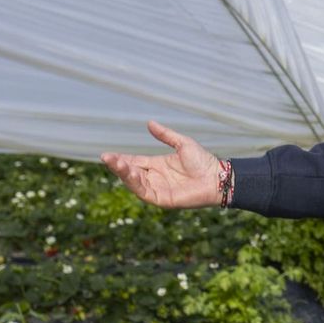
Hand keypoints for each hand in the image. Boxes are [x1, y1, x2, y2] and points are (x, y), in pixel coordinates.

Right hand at [100, 121, 223, 208]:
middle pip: (131, 172)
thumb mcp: (183, 144)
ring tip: (115, 163)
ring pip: (134, 182)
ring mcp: (158, 189)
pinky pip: (144, 192)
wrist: (218, 177)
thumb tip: (150, 123)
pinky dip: (135, 183)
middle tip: (106, 157)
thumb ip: (166, 135)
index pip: (134, 161)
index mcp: (157, 165)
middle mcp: (155, 178)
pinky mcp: (162, 199)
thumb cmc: (204, 162)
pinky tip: (130, 173)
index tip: (106, 154)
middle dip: (118, 165)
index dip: (121, 159)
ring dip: (123, 173)